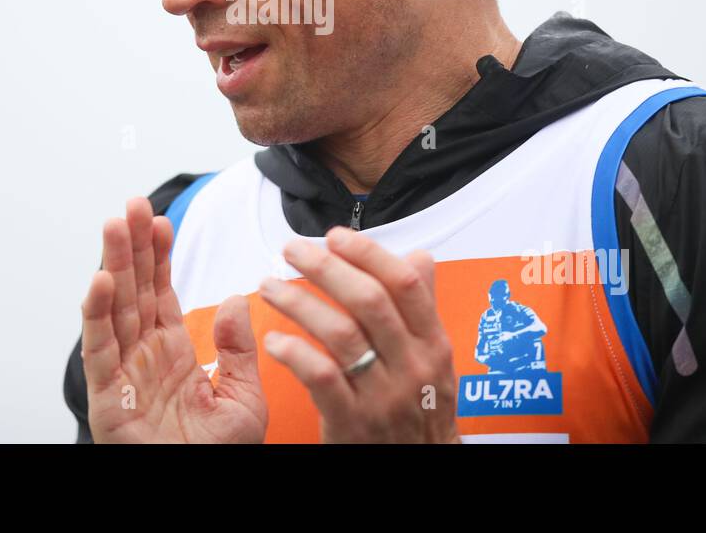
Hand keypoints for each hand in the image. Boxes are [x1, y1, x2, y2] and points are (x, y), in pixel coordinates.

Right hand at [80, 197, 267, 442]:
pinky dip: (96, 315)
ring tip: (115, 224)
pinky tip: (100, 280)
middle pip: (134, 290)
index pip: (162, 292)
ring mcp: (123, 375)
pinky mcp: (108, 399)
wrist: (199, 495)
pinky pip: (101, 351)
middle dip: (133, 246)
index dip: (160, 255)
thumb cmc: (218, 459)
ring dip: (113, 265)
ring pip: (115, 309)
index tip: (161, 218)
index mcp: (173, 352)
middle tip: (133, 203)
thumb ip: (239, 350)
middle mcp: (143, 356)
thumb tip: (240, 299)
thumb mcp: (244, 399)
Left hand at [257, 226, 460, 442]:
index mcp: (433, 343)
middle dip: (325, 268)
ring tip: (269, 287)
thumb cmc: (423, 410)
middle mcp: (412, 366)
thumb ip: (422, 307)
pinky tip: (274, 339)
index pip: (405, 285)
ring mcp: (383, 396)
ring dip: (298, 303)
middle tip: (292, 250)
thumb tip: (418, 257)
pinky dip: (294, 353)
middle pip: (368, 302)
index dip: (369, 254)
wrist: (422, 469)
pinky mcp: (353, 423)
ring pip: (340, 334)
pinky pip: (320, 378)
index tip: (335, 236)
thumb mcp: (436, 358)